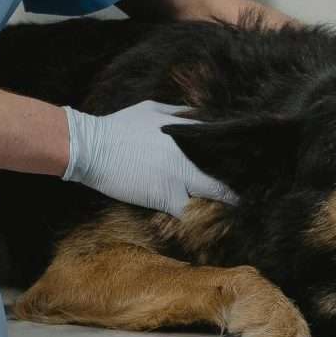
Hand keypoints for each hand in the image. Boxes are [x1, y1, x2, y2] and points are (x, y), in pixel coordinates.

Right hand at [61, 101, 236, 216]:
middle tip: (240, 203)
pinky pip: (186, 214)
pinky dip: (193, 220)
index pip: (221, 153)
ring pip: (207, 201)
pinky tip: (199, 227)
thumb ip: (178, 113)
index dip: (234, 167)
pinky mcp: (162, 198)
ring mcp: (176, 181)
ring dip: (213, 210)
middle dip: (230, 195)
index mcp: (187, 138)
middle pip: (220, 182)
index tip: (244, 174)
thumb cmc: (119, 126)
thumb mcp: (151, 110)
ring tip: (221, 218)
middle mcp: (187, 161)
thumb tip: (198, 113)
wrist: (91, 148)